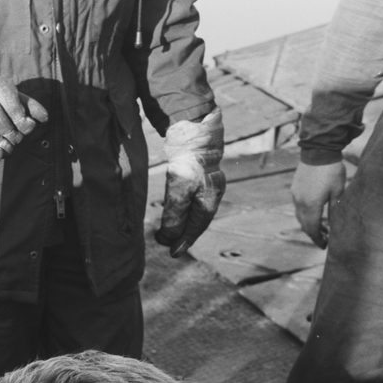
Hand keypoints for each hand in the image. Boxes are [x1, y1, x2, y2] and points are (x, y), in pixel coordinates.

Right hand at [0, 71, 48, 162]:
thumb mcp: (0, 93)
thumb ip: (24, 103)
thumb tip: (44, 118)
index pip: (14, 106)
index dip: (23, 121)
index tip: (25, 126)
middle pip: (5, 125)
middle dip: (14, 135)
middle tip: (14, 138)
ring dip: (4, 145)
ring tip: (4, 143)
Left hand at [155, 108, 226, 256]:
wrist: (193, 129)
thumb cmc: (187, 159)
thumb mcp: (178, 188)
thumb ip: (175, 214)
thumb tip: (169, 237)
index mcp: (210, 198)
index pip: (197, 227)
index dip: (184, 241)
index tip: (172, 253)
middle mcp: (213, 194)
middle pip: (198, 222)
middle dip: (184, 236)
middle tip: (170, 247)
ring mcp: (209, 185)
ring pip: (196, 213)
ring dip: (184, 225)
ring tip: (172, 236)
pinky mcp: (200, 177)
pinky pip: (193, 202)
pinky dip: (185, 212)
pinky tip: (178, 215)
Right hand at [291, 160, 345, 248]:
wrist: (318, 149)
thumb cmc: (331, 170)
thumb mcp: (337, 191)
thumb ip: (334, 210)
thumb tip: (332, 225)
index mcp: (311, 206)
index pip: (312, 229)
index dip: (318, 239)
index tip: (324, 246)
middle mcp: (300, 203)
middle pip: (304, 225)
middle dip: (313, 233)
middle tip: (324, 238)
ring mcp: (296, 195)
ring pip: (300, 216)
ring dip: (309, 223)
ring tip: (321, 226)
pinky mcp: (295, 188)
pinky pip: (298, 206)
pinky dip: (306, 213)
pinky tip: (314, 211)